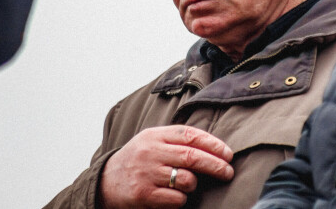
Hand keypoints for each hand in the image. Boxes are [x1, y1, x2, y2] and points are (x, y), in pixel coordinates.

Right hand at [98, 125, 233, 208]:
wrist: (106, 181)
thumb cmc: (138, 160)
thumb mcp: (152, 141)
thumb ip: (177, 140)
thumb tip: (214, 147)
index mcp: (155, 135)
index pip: (190, 135)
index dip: (213, 144)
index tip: (228, 154)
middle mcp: (150, 152)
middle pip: (192, 156)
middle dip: (216, 165)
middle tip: (228, 171)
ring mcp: (147, 174)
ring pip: (186, 179)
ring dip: (194, 184)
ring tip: (188, 184)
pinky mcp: (144, 195)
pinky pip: (177, 199)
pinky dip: (182, 199)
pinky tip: (175, 196)